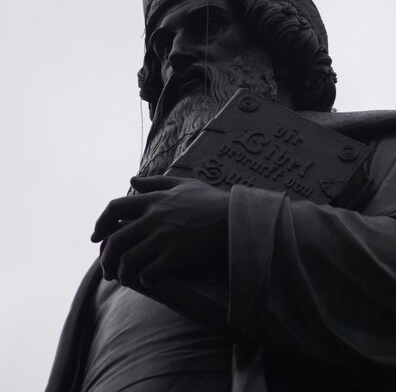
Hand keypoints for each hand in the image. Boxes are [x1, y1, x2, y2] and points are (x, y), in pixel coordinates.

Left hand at [91, 176, 228, 288]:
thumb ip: (155, 182)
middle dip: (105, 258)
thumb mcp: (184, 183)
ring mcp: (163, 238)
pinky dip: (143, 280)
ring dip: (122, 272)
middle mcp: (153, 218)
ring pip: (127, 259)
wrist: (235, 219)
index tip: (95, 237)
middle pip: (115, 240)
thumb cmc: (211, 201)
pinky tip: (148, 281)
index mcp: (154, 200)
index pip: (114, 208)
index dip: (99, 223)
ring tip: (123, 278)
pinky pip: (148, 273)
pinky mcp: (175, 256)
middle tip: (107, 270)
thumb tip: (131, 180)